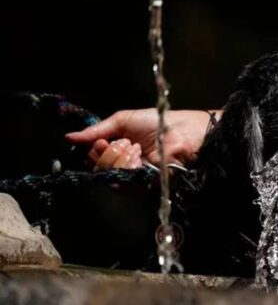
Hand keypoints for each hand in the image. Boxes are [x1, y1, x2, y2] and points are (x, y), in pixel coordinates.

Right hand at [66, 109, 217, 166]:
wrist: (181, 129)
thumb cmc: (157, 122)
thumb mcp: (122, 121)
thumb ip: (97, 130)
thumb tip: (69, 137)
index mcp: (117, 151)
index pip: (94, 160)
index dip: (93, 151)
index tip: (101, 140)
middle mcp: (124, 166)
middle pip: (98, 170)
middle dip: (104, 154)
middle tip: (119, 142)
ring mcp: (135, 177)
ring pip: (110, 176)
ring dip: (117, 158)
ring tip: (132, 146)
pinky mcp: (145, 183)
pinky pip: (125, 180)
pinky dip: (126, 165)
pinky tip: (137, 154)